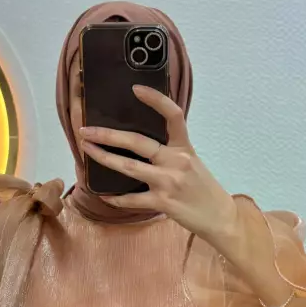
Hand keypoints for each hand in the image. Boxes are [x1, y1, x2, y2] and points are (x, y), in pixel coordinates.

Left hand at [79, 85, 236, 242]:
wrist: (219, 217)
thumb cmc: (203, 188)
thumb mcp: (192, 162)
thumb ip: (171, 150)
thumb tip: (140, 141)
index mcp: (184, 147)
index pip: (173, 116)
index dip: (156, 100)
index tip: (135, 89)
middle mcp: (176, 161)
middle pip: (138, 142)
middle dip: (108, 135)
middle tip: (85, 130)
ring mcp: (168, 182)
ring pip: (129, 167)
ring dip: (104, 158)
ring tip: (87, 150)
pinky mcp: (162, 203)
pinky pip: (132, 199)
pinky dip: (115, 198)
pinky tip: (103, 194)